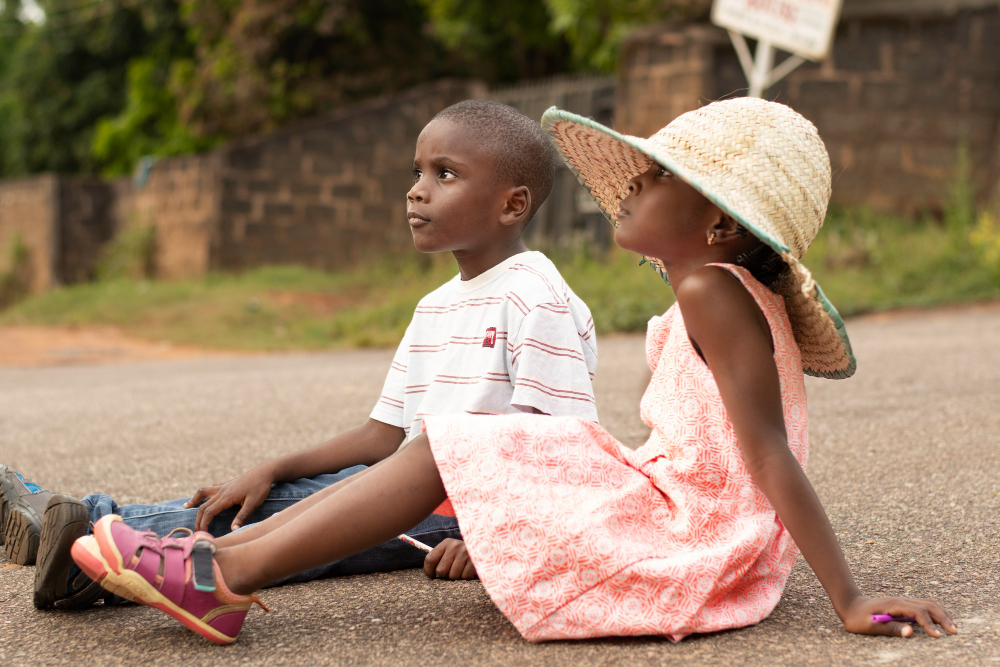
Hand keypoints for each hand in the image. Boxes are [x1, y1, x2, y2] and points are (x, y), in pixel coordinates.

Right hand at [183, 466, 274, 531]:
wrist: (265, 471)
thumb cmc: (260, 487)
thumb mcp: (254, 503)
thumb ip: (242, 516)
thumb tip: (232, 530)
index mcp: (226, 497)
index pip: (208, 512)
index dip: (203, 524)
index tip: (203, 535)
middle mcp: (221, 490)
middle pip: (203, 505)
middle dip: (198, 519)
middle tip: (196, 530)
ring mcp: (224, 486)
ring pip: (204, 492)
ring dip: (194, 500)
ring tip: (186, 506)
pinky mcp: (228, 483)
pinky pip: (211, 488)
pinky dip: (204, 493)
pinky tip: (203, 496)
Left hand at [423, 538, 476, 579]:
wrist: (484, 546)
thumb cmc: (462, 553)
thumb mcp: (451, 550)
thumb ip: (440, 558)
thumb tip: (430, 573)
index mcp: (446, 543)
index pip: (430, 559)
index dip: (428, 571)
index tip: (432, 576)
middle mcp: (455, 546)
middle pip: (441, 570)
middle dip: (445, 575)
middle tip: (450, 571)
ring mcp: (465, 553)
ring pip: (453, 576)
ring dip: (456, 576)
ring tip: (460, 569)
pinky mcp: (474, 561)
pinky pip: (464, 577)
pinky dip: (465, 576)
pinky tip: (468, 569)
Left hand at [840, 595, 957, 637]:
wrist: (849, 604)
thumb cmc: (858, 618)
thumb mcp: (870, 626)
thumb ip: (890, 629)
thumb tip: (910, 632)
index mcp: (893, 605)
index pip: (917, 612)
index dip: (929, 624)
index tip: (938, 636)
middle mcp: (900, 600)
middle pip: (927, 605)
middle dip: (943, 617)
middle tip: (955, 631)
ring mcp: (902, 601)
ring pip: (927, 603)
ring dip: (942, 613)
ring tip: (953, 626)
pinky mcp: (903, 605)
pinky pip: (923, 605)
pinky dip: (935, 612)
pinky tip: (941, 621)